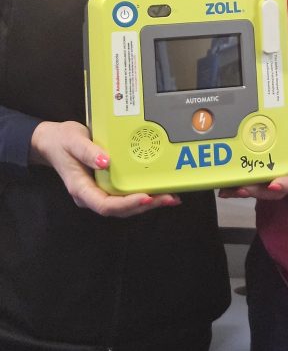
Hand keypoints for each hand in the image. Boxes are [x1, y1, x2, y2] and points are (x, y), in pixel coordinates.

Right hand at [30, 120, 180, 216]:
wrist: (53, 140)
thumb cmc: (61, 141)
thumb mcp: (72, 141)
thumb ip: (87, 152)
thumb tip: (106, 161)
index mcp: (81, 189)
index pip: (106, 204)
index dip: (127, 204)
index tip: (146, 197)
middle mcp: (91, 195)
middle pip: (120, 209)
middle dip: (145, 205)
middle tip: (169, 198)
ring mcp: (99, 191)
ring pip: (125, 205)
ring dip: (148, 202)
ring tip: (170, 196)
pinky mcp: (107, 184)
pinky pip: (125, 194)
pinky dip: (143, 193)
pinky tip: (159, 189)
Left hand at [219, 107, 287, 200]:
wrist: (274, 120)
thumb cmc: (286, 121)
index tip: (273, 185)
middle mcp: (285, 172)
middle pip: (276, 191)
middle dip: (259, 192)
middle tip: (244, 187)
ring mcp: (270, 175)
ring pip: (260, 191)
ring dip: (245, 192)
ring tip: (231, 189)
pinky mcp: (257, 176)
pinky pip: (248, 186)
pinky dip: (236, 189)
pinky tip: (224, 188)